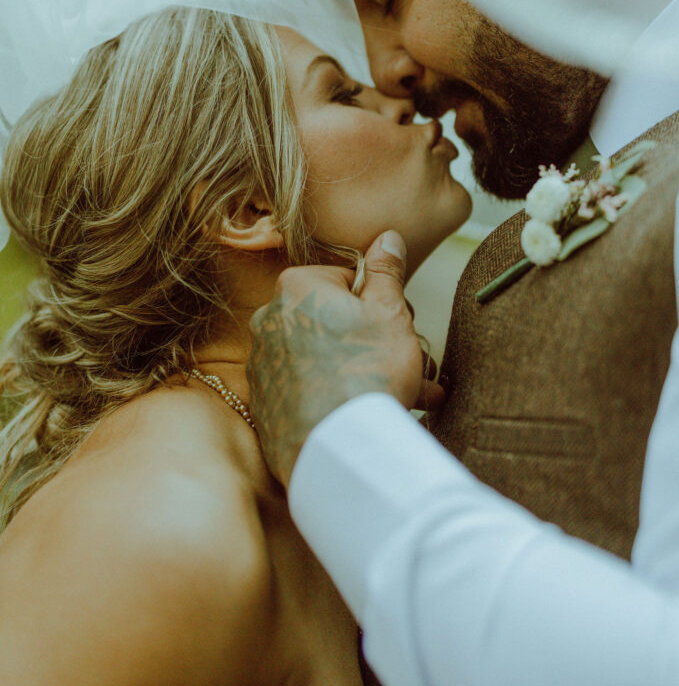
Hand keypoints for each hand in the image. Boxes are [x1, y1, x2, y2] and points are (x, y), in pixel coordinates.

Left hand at [246, 230, 442, 485]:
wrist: (337, 447)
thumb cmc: (367, 373)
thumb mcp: (390, 312)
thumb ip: (387, 271)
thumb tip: (387, 238)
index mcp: (296, 287)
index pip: (345, 280)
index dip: (378, 303)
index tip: (397, 327)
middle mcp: (269, 320)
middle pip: (332, 320)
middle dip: (372, 341)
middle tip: (407, 364)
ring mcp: (263, 363)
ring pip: (323, 357)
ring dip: (360, 371)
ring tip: (402, 396)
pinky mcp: (264, 403)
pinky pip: (307, 389)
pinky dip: (334, 397)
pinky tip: (366, 415)